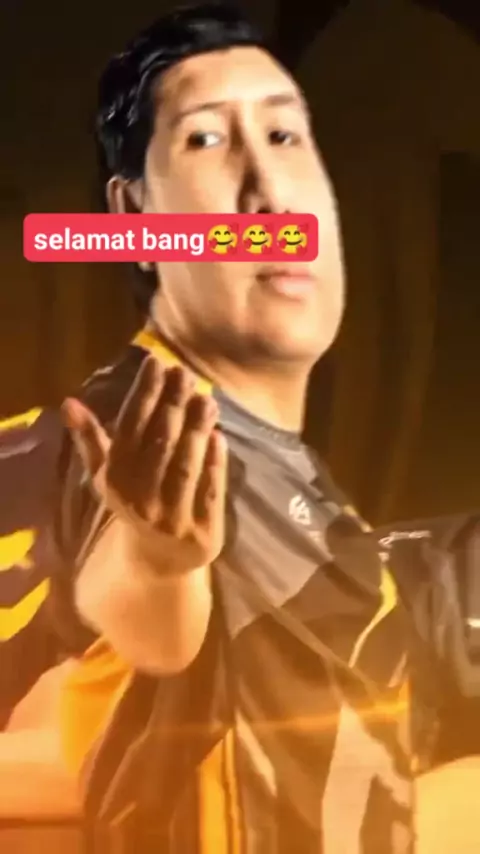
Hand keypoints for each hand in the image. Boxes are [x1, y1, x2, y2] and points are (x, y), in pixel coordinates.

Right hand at [62, 358, 227, 575]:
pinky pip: (209, 492)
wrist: (158, 559)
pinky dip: (214, 464)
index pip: (129, 428)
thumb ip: (91, 438)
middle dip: (173, 406)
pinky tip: (219, 437)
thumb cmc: (135, 501)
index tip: (157, 362)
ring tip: (207, 399)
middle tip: (186, 374)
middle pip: (159, 444)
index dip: (144, 393)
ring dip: (196, 430)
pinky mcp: (202, 532)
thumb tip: (69, 402)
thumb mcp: (109, 474)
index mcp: (115, 479)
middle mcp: (140, 499)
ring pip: (185, 466)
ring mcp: (172, 518)